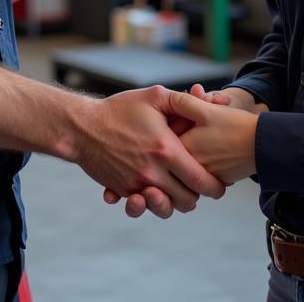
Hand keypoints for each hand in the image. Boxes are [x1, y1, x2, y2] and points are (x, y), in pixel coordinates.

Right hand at [103, 83, 265, 216]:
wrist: (82, 127)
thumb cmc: (120, 109)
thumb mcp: (153, 96)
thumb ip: (182, 101)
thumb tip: (210, 101)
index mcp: (165, 149)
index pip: (201, 181)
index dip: (216, 186)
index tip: (221, 183)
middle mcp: (152, 172)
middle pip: (188, 200)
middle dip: (198, 195)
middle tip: (200, 184)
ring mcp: (136, 184)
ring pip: (168, 208)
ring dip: (177, 202)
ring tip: (180, 188)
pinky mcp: (124, 190)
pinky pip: (146, 205)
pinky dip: (152, 201)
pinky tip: (155, 188)